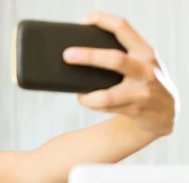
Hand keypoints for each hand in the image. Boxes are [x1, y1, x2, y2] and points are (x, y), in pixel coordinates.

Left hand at [63, 11, 177, 135]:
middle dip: (89, 56)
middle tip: (67, 55)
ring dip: (88, 97)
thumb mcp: (141, 60)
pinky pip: (106, 108)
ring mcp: (141, 91)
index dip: (102, 21)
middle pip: (115, 59)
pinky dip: (93, 104)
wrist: (166, 110)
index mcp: (144, 51)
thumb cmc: (144, 80)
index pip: (123, 28)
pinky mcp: (135, 109)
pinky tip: (89, 101)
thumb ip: (121, 52)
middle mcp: (145, 68)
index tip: (82, 22)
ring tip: (80, 94)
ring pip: (107, 96)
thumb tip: (81, 51)